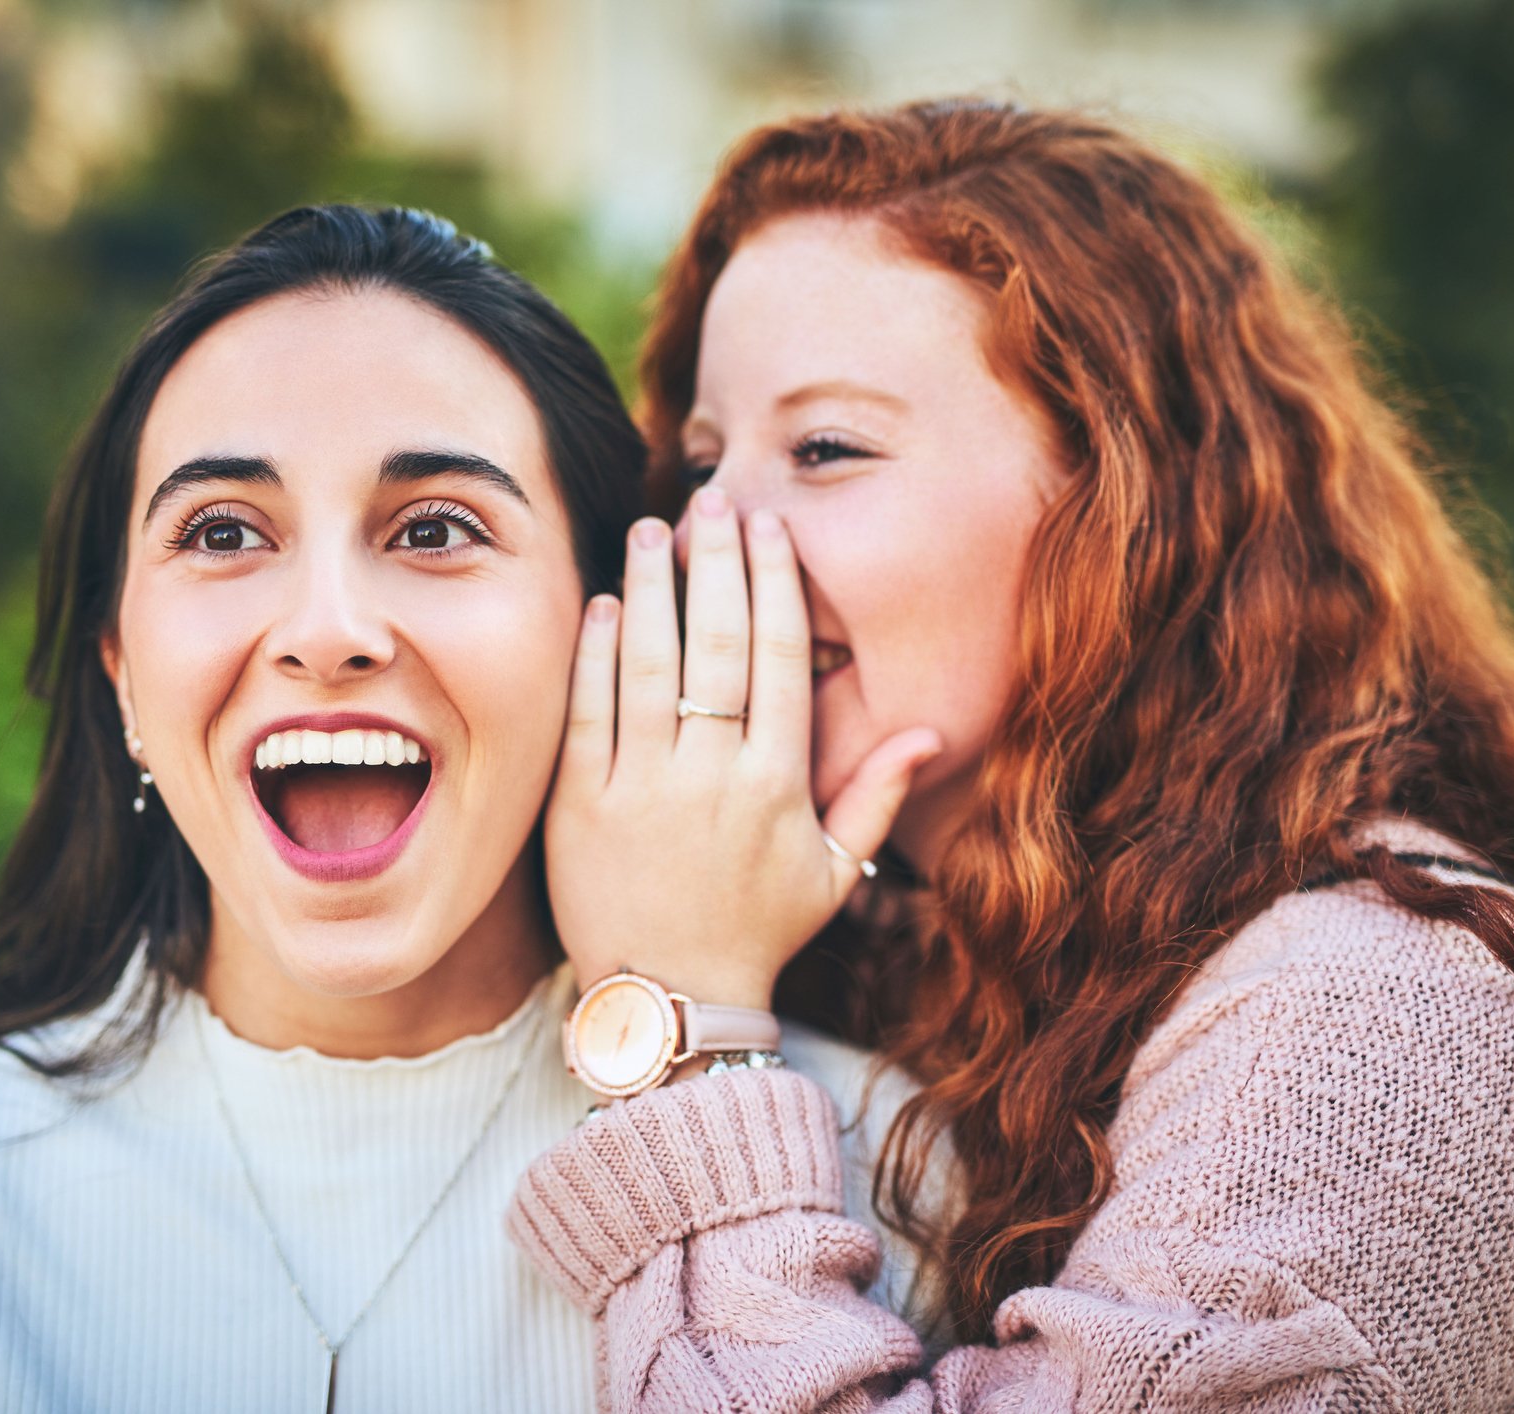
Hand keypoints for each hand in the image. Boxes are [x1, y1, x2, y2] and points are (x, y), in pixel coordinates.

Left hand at [544, 489, 941, 1009]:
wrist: (672, 1000)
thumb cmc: (756, 932)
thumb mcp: (832, 874)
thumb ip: (876, 796)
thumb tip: (931, 732)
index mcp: (778, 783)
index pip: (780, 658)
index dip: (775, 583)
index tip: (767, 527)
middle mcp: (713, 776)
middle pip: (719, 644)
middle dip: (717, 562)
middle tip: (711, 500)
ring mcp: (642, 788)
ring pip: (650, 665)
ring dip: (651, 588)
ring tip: (651, 531)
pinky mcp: (582, 806)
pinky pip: (589, 713)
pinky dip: (595, 654)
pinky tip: (601, 604)